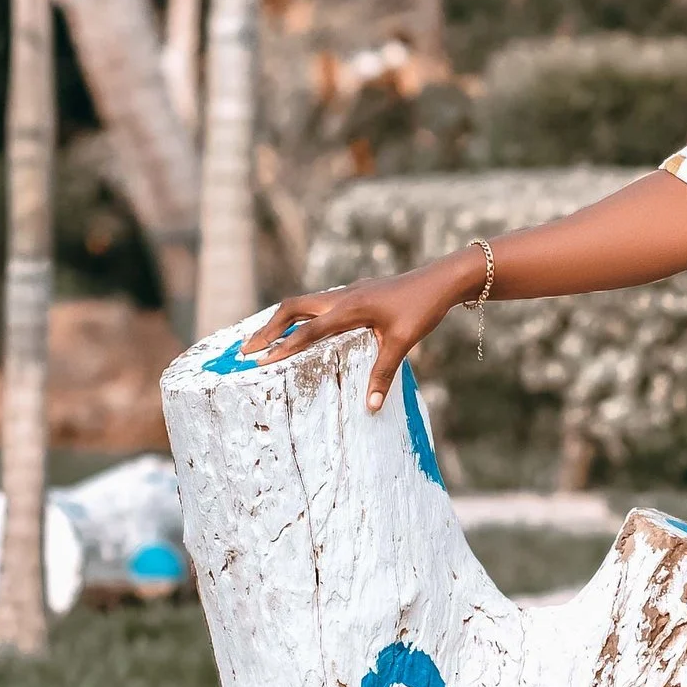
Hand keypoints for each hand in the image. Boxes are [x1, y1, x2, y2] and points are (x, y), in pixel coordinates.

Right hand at [243, 264, 469, 413]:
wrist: (441, 279)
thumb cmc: (422, 308)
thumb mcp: (402, 343)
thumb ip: (383, 374)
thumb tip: (370, 407)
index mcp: (349, 308)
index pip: (307, 331)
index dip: (283, 347)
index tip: (260, 362)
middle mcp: (342, 296)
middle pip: (292, 308)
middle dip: (267, 329)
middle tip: (245, 350)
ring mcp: (348, 292)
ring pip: (303, 303)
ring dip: (281, 320)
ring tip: (263, 340)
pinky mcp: (356, 293)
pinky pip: (318, 304)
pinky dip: (301, 317)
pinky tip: (300, 331)